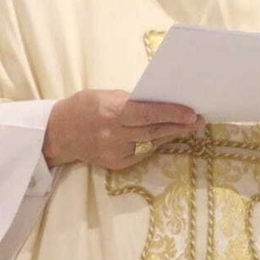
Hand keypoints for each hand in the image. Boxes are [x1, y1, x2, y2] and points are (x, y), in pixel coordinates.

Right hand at [43, 90, 204, 169]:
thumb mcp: (106, 96)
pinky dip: (156, 143)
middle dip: (180, 125)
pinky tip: (167, 135)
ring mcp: (115, 152)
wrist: (59, 134)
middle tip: (199, 120)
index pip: (147, 114)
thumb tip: (159, 103)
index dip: (172, 113)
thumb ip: (131, 102)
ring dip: (172, 134)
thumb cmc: (85, 107)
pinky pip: (143, 152)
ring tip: (190, 127)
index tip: (192, 113)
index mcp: (111, 112)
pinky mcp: (117, 164)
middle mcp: (114, 134)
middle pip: (154, 131)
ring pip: (152, 143)